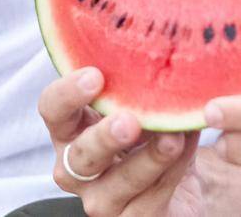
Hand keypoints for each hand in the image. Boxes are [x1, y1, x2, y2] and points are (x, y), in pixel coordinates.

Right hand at [39, 66, 200, 215]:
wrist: (182, 181)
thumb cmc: (152, 133)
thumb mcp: (142, 102)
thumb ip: (139, 81)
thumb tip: (164, 41)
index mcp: (73, 129)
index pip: (53, 110)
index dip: (67, 94)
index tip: (95, 75)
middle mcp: (78, 167)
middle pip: (79, 155)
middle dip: (104, 137)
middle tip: (130, 121)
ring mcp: (102, 199)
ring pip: (119, 182)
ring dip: (150, 157)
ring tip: (174, 136)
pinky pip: (152, 198)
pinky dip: (173, 170)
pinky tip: (187, 148)